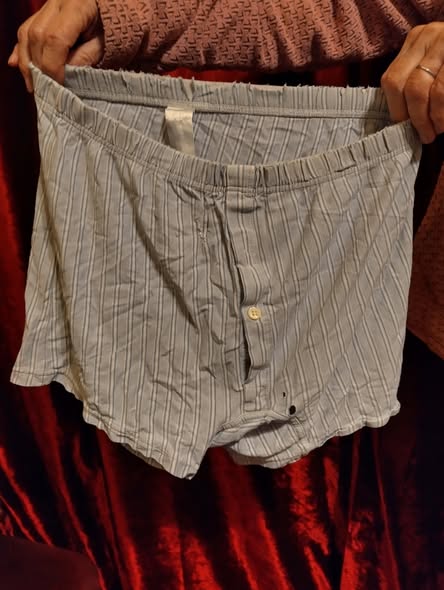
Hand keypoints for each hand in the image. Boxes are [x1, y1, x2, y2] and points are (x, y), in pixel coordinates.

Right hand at [8, 0, 103, 91]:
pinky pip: (24, 29)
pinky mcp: (41, 13)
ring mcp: (47, 6)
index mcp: (76, 6)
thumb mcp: (105, 43)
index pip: (55, 40)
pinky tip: (16, 64)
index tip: (58, 86)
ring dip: (27, 62)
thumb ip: (85, 58)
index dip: (53, 66)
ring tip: (32, 84)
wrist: (108, 7)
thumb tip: (65, 77)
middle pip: (36, 37)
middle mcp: (56, 2)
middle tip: (45, 90)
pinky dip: (20, 50)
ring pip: (26, 34)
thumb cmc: (111, 25)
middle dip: (39, 68)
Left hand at [381, 22, 443, 143]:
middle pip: (407, 86)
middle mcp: (431, 35)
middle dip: (415, 117)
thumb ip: (415, 83)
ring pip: (426, 90)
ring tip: (438, 130)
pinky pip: (442, 91)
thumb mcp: (434, 65)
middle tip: (424, 134)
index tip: (404, 127)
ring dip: (431, 118)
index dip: (396, 109)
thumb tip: (401, 120)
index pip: (391, 80)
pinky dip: (442, 112)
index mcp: (417, 39)